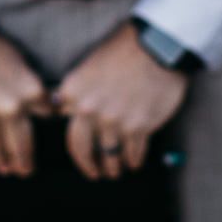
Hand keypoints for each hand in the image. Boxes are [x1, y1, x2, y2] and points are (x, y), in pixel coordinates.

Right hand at [0, 29, 52, 176]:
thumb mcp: (20, 64)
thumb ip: (32, 91)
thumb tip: (46, 112)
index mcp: (30, 90)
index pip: (48, 118)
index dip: (46, 126)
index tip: (44, 134)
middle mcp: (10, 108)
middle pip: (24, 148)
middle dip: (25, 163)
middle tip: (25, 170)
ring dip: (3, 162)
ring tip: (5, 166)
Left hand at [52, 23, 187, 180]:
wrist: (157, 47)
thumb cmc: (124, 50)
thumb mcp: (88, 66)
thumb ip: (75, 92)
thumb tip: (63, 110)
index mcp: (72, 93)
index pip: (67, 125)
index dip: (76, 142)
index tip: (82, 152)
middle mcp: (88, 111)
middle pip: (82, 149)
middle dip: (88, 166)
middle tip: (95, 173)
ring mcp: (113, 122)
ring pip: (109, 155)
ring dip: (113, 166)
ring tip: (116, 170)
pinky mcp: (138, 128)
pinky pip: (133, 153)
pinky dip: (134, 160)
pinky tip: (135, 162)